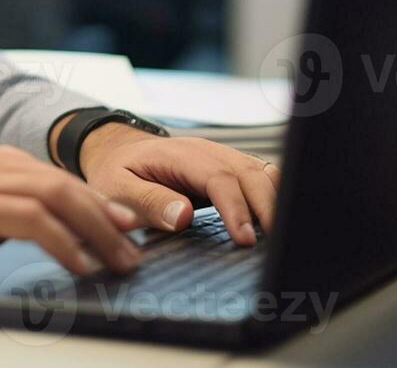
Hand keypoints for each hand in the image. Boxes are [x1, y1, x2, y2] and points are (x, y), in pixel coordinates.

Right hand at [0, 145, 142, 278]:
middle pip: (67, 185)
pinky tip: (78, 264)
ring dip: (96, 231)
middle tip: (135, 249)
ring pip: (57, 198)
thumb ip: (2, 216)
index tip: (126, 229)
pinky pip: (31, 220)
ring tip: (118, 261)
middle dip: (108, 218)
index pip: (58, 178)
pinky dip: (63, 242)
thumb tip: (43, 232)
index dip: (98, 203)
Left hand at [77, 123, 279, 245]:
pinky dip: (275, 197)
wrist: (117, 152)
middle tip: (273, 245)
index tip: (244, 238)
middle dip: (267, 208)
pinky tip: (276, 222)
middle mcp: (207, 151)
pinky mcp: (232, 168)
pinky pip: (263, 177)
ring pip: (263, 173)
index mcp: (179, 155)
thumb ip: (147, 201)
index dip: (235, 208)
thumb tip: (183, 216)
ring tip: (280, 237)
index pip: (218, 177)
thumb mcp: (117, 188)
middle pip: (250, 173)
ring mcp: (223, 157)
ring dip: (275, 201)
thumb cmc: (117, 171)